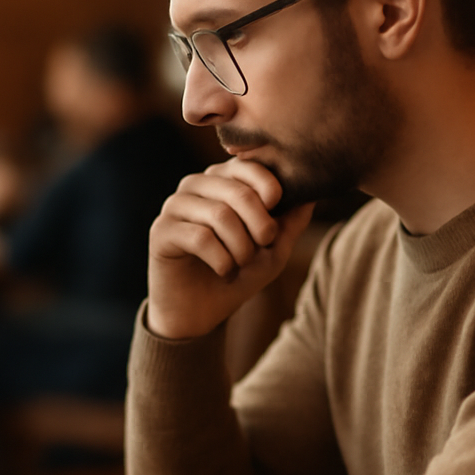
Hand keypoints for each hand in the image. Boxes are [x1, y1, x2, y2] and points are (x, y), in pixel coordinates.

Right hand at [146, 158, 314, 339]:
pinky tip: (224, 271)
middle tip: (264, 246)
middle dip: (260, 225)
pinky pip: (200, 238)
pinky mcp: (161, 231)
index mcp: (222, 179)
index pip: (247, 164)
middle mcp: (196, 185)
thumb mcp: (273, 248)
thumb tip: (313, 190)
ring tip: (241, 263)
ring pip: (220, 215)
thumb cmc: (237, 273)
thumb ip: (292, 219)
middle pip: (237, 191)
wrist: (200, 311)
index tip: (276, 213)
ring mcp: (175, 205)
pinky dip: (222, 260)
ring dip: (241, 247)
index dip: (269, 187)